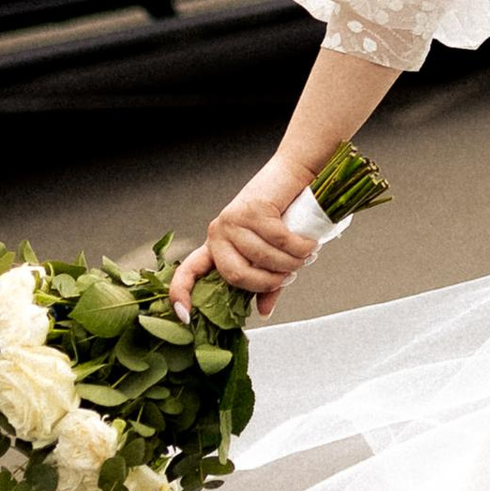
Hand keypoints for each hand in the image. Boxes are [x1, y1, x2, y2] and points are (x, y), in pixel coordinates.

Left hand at [168, 153, 318, 318]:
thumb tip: (263, 311)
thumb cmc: (281, 212)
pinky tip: (309, 245)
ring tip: (306, 256)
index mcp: (215, 246)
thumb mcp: (268, 250)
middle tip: (290, 274)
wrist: (292, 172)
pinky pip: (279, 239)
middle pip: (236, 275)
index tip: (185, 317)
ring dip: (291, 263)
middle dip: (269, 281)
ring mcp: (233, 220)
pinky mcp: (254, 209)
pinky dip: (299, 247)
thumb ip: (264, 281)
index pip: (187, 273)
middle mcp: (218, 232)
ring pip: (263, 258)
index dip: (180, 295)